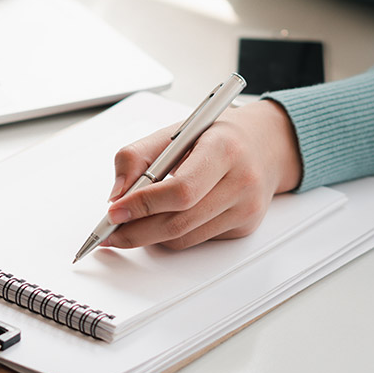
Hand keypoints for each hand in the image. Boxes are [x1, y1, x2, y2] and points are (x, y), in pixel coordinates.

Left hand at [103, 100, 301, 249]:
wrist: (264, 145)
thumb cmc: (215, 137)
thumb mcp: (175, 132)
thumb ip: (136, 157)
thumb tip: (116, 195)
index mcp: (224, 149)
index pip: (180, 190)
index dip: (143, 204)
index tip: (114, 211)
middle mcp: (242, 181)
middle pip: (179, 221)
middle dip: (137, 230)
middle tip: (109, 232)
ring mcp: (246, 209)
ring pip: (184, 238)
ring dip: (149, 236)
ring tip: (129, 225)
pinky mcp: (244, 227)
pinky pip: (196, 240)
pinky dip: (171, 235)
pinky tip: (161, 221)